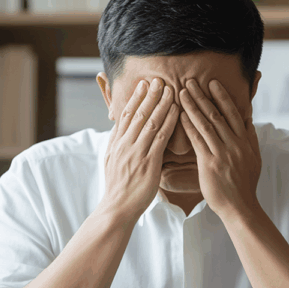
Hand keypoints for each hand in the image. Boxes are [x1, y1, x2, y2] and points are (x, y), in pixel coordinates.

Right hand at [100, 78, 179, 220]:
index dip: (135, 98)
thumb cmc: (117, 188)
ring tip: (170, 89)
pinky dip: (169, 121)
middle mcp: (124, 144)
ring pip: (150, 122)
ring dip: (161, 103)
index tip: (143, 84)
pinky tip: (177, 111)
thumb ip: (117, 145)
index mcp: (116, 144)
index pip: (126, 115)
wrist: (117, 208)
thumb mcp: (111, 162)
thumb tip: (120, 131)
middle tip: (159, 79)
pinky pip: (160, 138)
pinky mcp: (148, 163)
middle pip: (138, 113)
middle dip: (149, 95)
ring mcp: (136, 153)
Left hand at [179, 79, 261, 219]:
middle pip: (217, 114)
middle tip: (190, 81)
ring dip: (193, 106)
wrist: (240, 206)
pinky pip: (197, 140)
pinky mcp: (210, 164)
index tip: (212, 83)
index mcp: (246, 141)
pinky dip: (188, 125)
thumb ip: (249, 136)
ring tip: (182, 92)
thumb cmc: (244, 184)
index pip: (234, 113)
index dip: (222, 97)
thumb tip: (247, 118)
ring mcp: (223, 153)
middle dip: (202, 96)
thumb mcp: (254, 157)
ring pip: (206, 124)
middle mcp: (235, 144)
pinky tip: (180, 115)